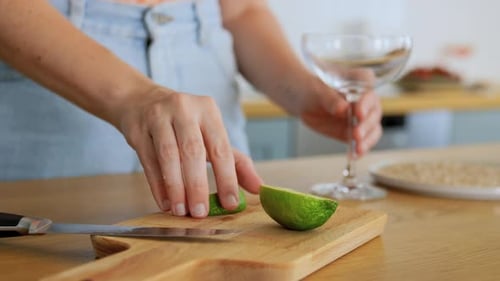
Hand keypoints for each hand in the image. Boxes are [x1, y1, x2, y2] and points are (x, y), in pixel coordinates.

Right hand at [116, 86, 262, 217]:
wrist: (140, 100)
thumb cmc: (184, 122)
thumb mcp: (211, 133)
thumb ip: (236, 160)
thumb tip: (258, 188)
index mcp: (208, 110)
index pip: (221, 147)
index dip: (227, 177)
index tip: (230, 203)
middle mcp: (184, 109)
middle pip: (193, 151)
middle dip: (197, 185)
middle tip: (200, 213)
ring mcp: (158, 117)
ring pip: (168, 156)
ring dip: (176, 187)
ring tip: (182, 211)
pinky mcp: (136, 129)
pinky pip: (148, 161)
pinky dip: (157, 185)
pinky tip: (165, 203)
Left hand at [299, 77, 382, 155]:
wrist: (303, 100)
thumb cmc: (312, 89)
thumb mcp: (318, 92)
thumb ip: (331, 99)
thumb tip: (343, 108)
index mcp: (360, 82)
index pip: (369, 91)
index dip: (366, 102)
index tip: (358, 112)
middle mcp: (366, 100)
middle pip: (374, 112)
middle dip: (366, 125)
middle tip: (356, 134)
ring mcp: (363, 117)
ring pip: (373, 129)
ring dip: (367, 140)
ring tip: (358, 149)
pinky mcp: (355, 132)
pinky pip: (362, 142)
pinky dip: (360, 150)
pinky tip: (354, 156)